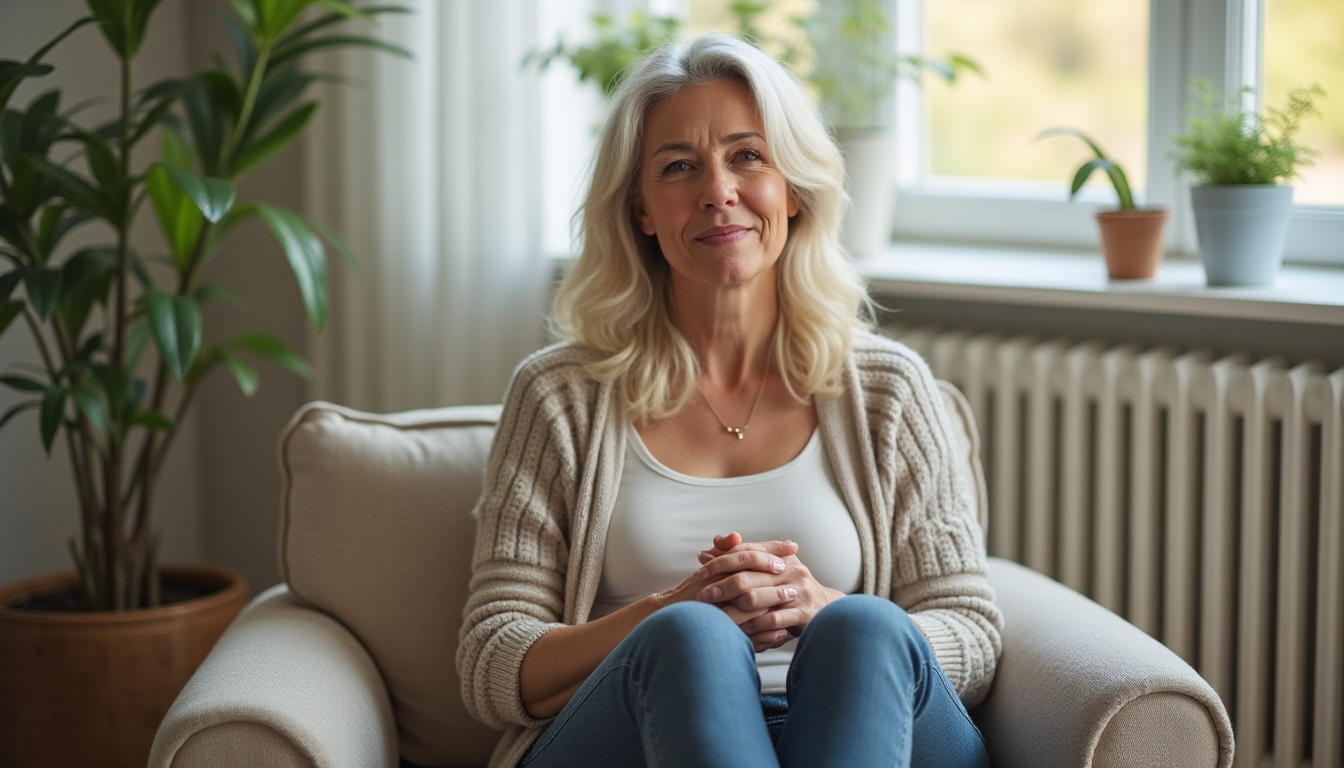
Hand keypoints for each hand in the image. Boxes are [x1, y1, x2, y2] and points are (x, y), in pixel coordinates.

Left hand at [696, 533, 844, 651]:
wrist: (828, 608)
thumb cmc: (791, 588)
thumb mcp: (770, 569)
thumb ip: (741, 559)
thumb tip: (706, 552)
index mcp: (780, 556)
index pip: (746, 553)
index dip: (721, 561)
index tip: (701, 570)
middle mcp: (790, 570)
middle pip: (746, 576)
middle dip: (721, 587)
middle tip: (703, 597)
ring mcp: (798, 591)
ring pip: (757, 598)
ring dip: (733, 610)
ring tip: (717, 617)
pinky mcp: (804, 612)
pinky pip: (773, 619)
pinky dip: (755, 625)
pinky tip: (742, 630)